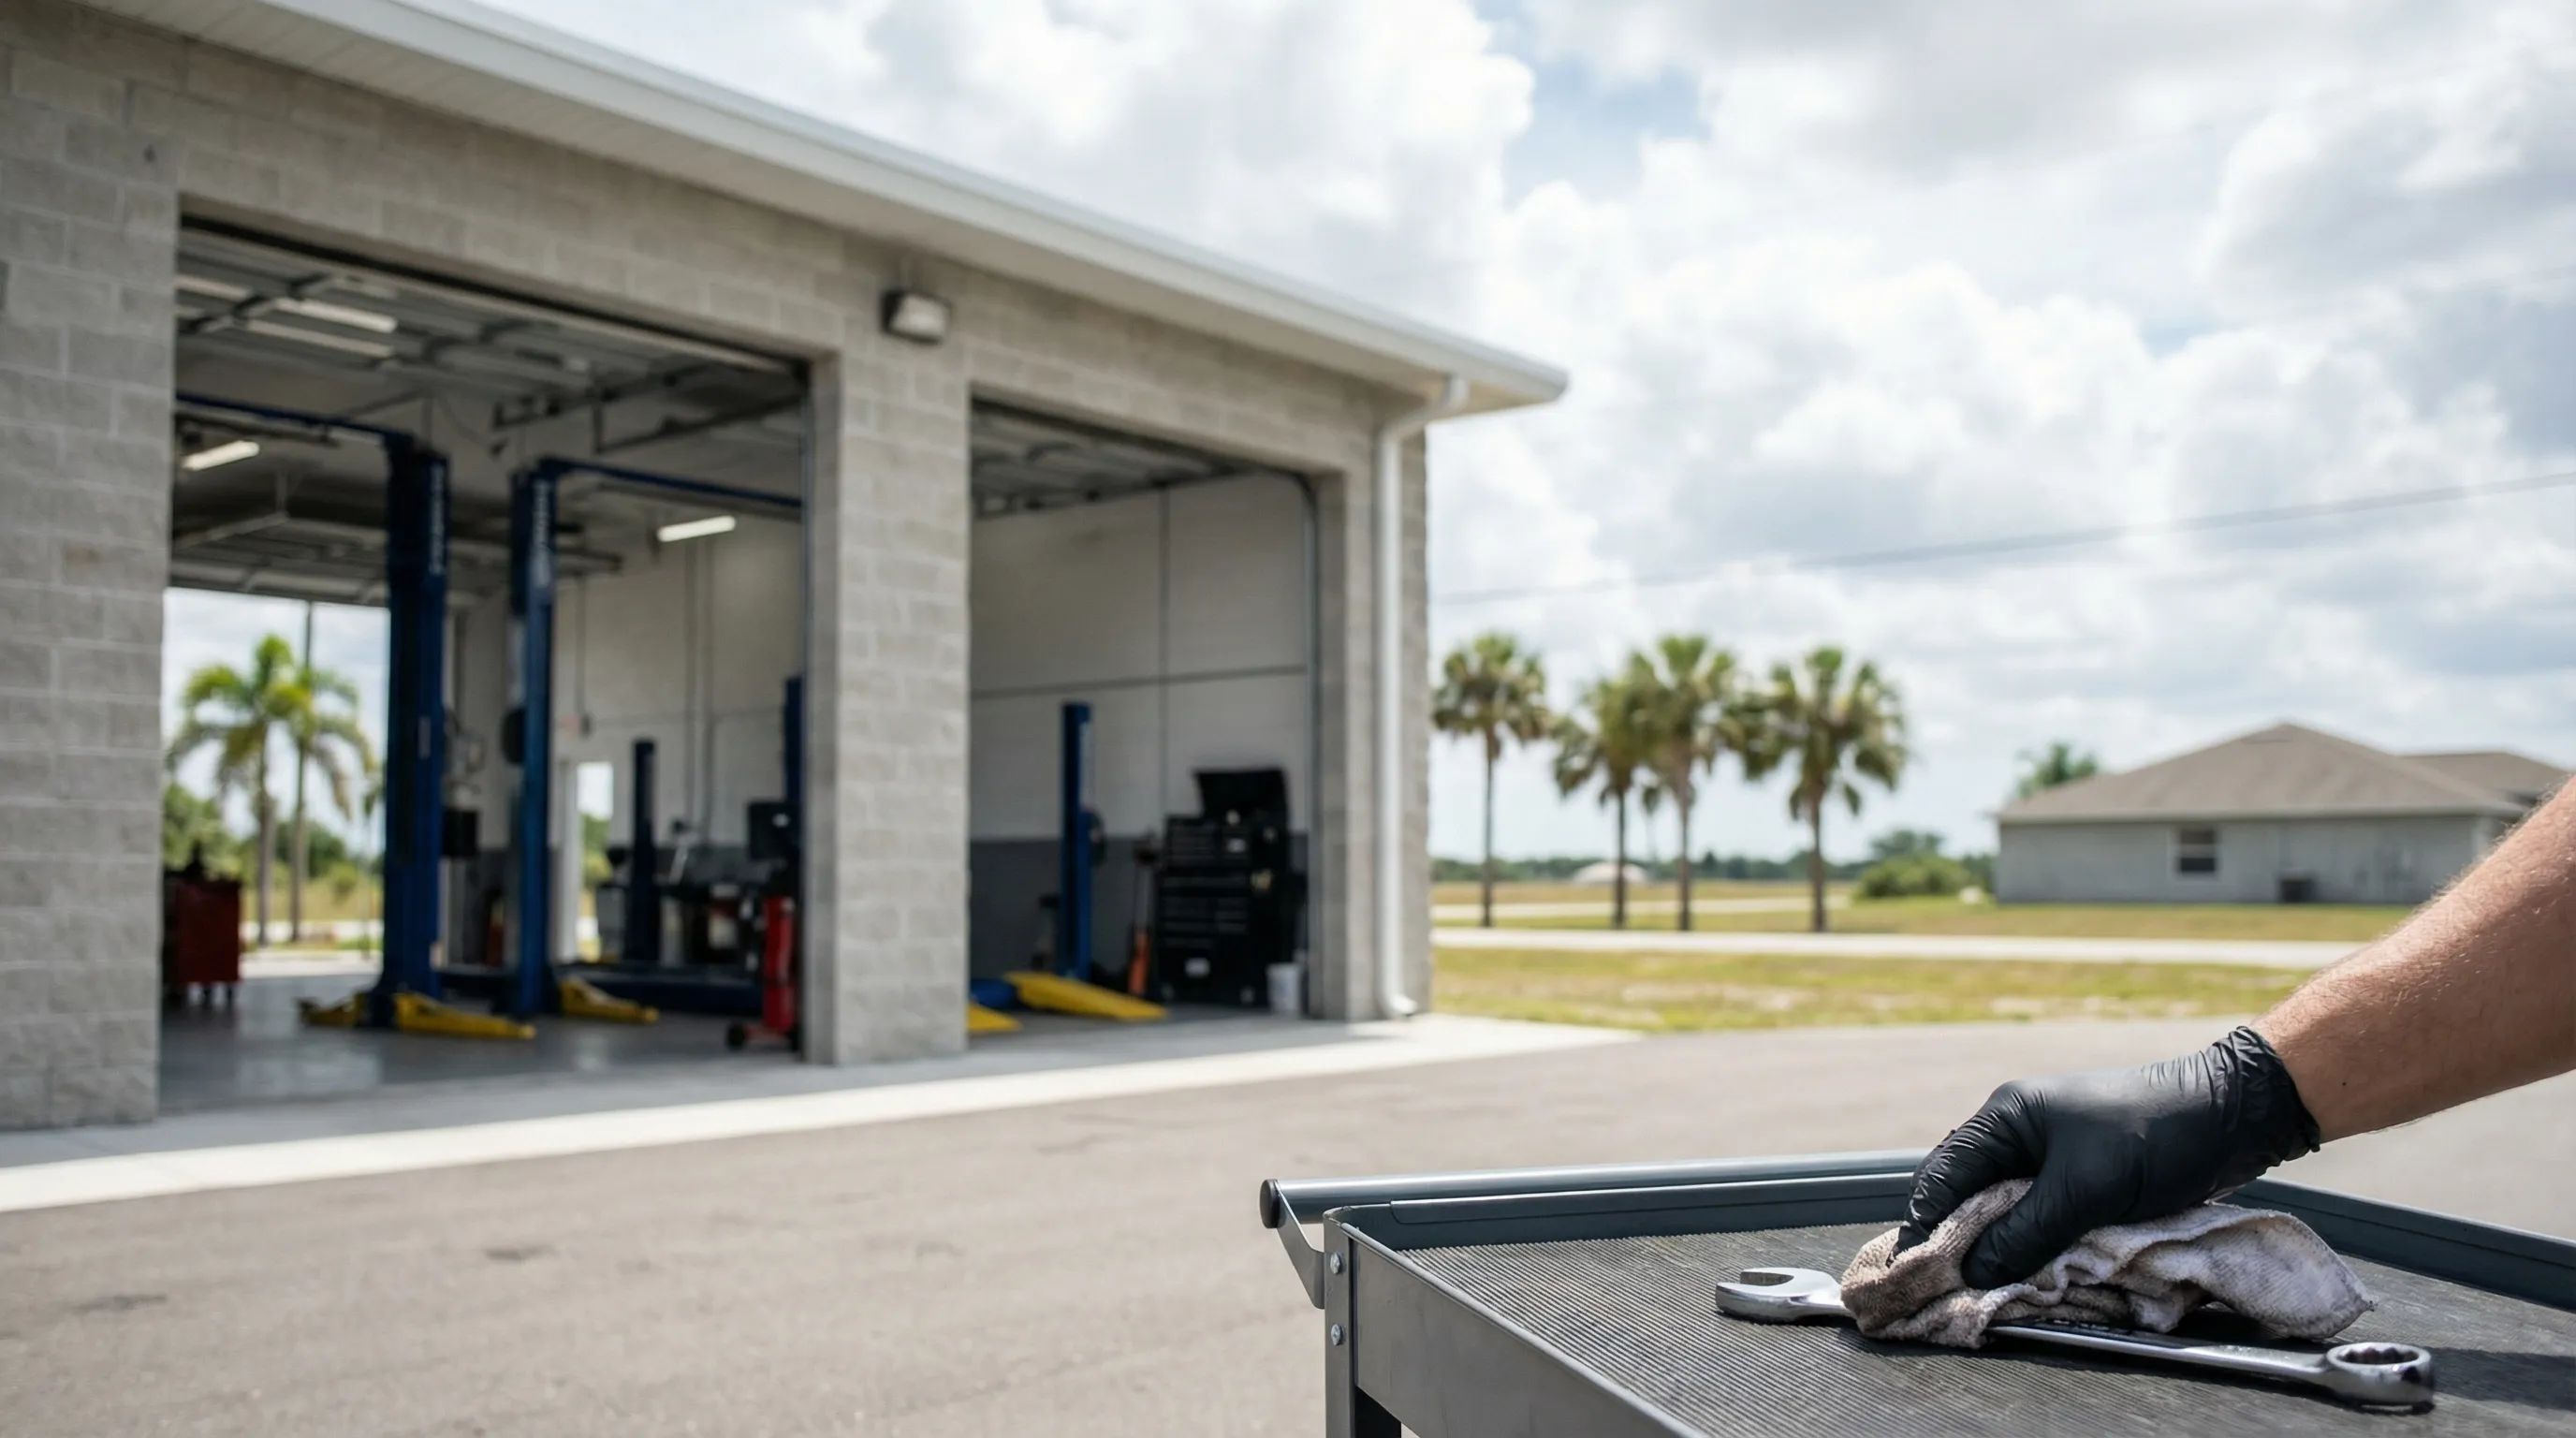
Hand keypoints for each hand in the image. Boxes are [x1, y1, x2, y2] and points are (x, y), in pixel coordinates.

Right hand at [1898, 1026, 2321, 1288]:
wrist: (2230, 1117)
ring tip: (1991, 1288)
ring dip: (2002, 1247)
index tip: (1917, 1273)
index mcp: (2006, 1119)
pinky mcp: (2080, 1177)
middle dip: (1961, 1242)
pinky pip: (2040, 1216)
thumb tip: (1972, 1271)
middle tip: (1953, 1289)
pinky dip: (2034, 1244)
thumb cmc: (2152, 1138)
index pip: (1943, 1176)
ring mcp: (2050, 1155)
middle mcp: (2019, 1134)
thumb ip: (2024, 1232)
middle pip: (1969, 1196)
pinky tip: (2035, 1271)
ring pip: (2006, 1211)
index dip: (1925, 1225)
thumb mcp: (2083, 1190)